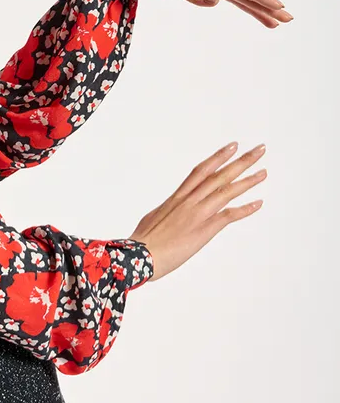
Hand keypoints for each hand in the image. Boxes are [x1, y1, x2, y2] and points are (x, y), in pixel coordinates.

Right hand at [132, 141, 266, 280]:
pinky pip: (229, 215)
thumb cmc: (142, 241)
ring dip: (247, 181)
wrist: (139, 255)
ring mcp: (197, 214)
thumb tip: (169, 210)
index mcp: (176, 198)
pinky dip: (245, 209)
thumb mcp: (154, 218)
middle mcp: (189, 201)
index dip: (218, 157)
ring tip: (263, 172)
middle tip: (258, 150)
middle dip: (241, 161)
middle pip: (219, 175)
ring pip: (227, 191)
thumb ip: (167, 211)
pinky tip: (258, 203)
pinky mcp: (204, 229)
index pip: (201, 171)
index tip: (232, 147)